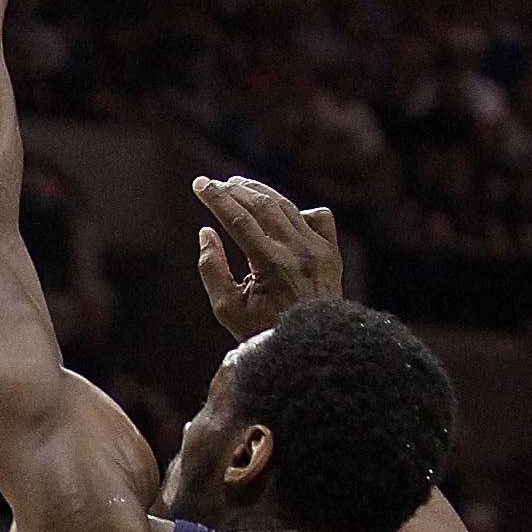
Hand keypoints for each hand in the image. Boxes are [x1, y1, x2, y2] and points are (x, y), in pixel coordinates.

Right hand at [194, 175, 342, 341]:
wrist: (309, 348)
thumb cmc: (262, 331)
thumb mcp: (227, 308)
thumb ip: (212, 269)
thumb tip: (205, 233)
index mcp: (271, 265)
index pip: (238, 220)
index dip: (216, 198)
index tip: (199, 184)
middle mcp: (298, 252)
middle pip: (262, 206)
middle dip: (236, 190)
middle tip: (217, 183)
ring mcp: (319, 249)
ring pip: (287, 207)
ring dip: (261, 192)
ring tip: (240, 185)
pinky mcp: (332, 252)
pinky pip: (318, 216)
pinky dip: (299, 211)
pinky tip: (283, 214)